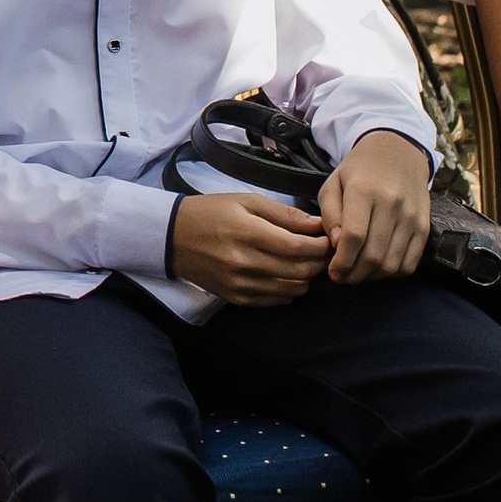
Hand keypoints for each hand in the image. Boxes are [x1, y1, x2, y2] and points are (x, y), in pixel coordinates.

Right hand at [169, 190, 331, 307]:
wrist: (173, 237)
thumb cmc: (211, 212)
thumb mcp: (246, 201)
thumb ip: (284, 214)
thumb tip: (317, 224)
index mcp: (247, 233)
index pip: (297, 248)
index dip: (320, 246)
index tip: (328, 239)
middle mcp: (243, 262)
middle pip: (299, 271)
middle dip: (319, 262)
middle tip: (322, 251)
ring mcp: (239, 284)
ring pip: (291, 289)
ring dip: (307, 277)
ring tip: (305, 262)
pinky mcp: (236, 298)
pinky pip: (275, 300)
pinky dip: (290, 290)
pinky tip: (288, 275)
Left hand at [320, 128, 432, 281]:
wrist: (397, 152)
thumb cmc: (359, 171)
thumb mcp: (333, 183)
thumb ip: (329, 214)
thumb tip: (335, 244)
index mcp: (363, 190)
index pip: (353, 236)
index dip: (341, 261)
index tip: (333, 272)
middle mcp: (391, 203)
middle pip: (373, 254)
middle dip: (354, 274)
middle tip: (343, 277)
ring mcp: (411, 216)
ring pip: (392, 263)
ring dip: (372, 277)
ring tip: (359, 273)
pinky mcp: (424, 225)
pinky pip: (411, 262)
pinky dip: (393, 273)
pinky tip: (379, 268)